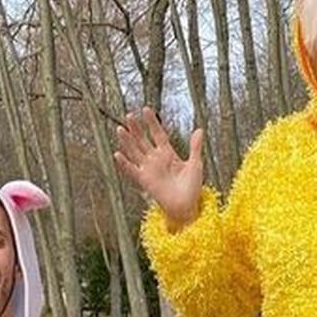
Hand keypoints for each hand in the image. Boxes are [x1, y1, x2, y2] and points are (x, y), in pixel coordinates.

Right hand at [114, 108, 204, 227]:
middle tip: (129, 115)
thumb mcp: (195, 165)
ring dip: (127, 141)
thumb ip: (195, 147)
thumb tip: (199, 129)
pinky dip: (124, 164)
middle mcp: (156, 160)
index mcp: (168, 154)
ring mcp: (149, 169)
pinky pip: (132, 171)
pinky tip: (117, 154)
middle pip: (143, 140)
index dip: (152, 123)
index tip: (146, 110)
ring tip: (120, 129)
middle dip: (136, 128)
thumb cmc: (192, 188)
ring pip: (135, 152)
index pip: (158, 134)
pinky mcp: (144, 181)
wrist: (186, 207)